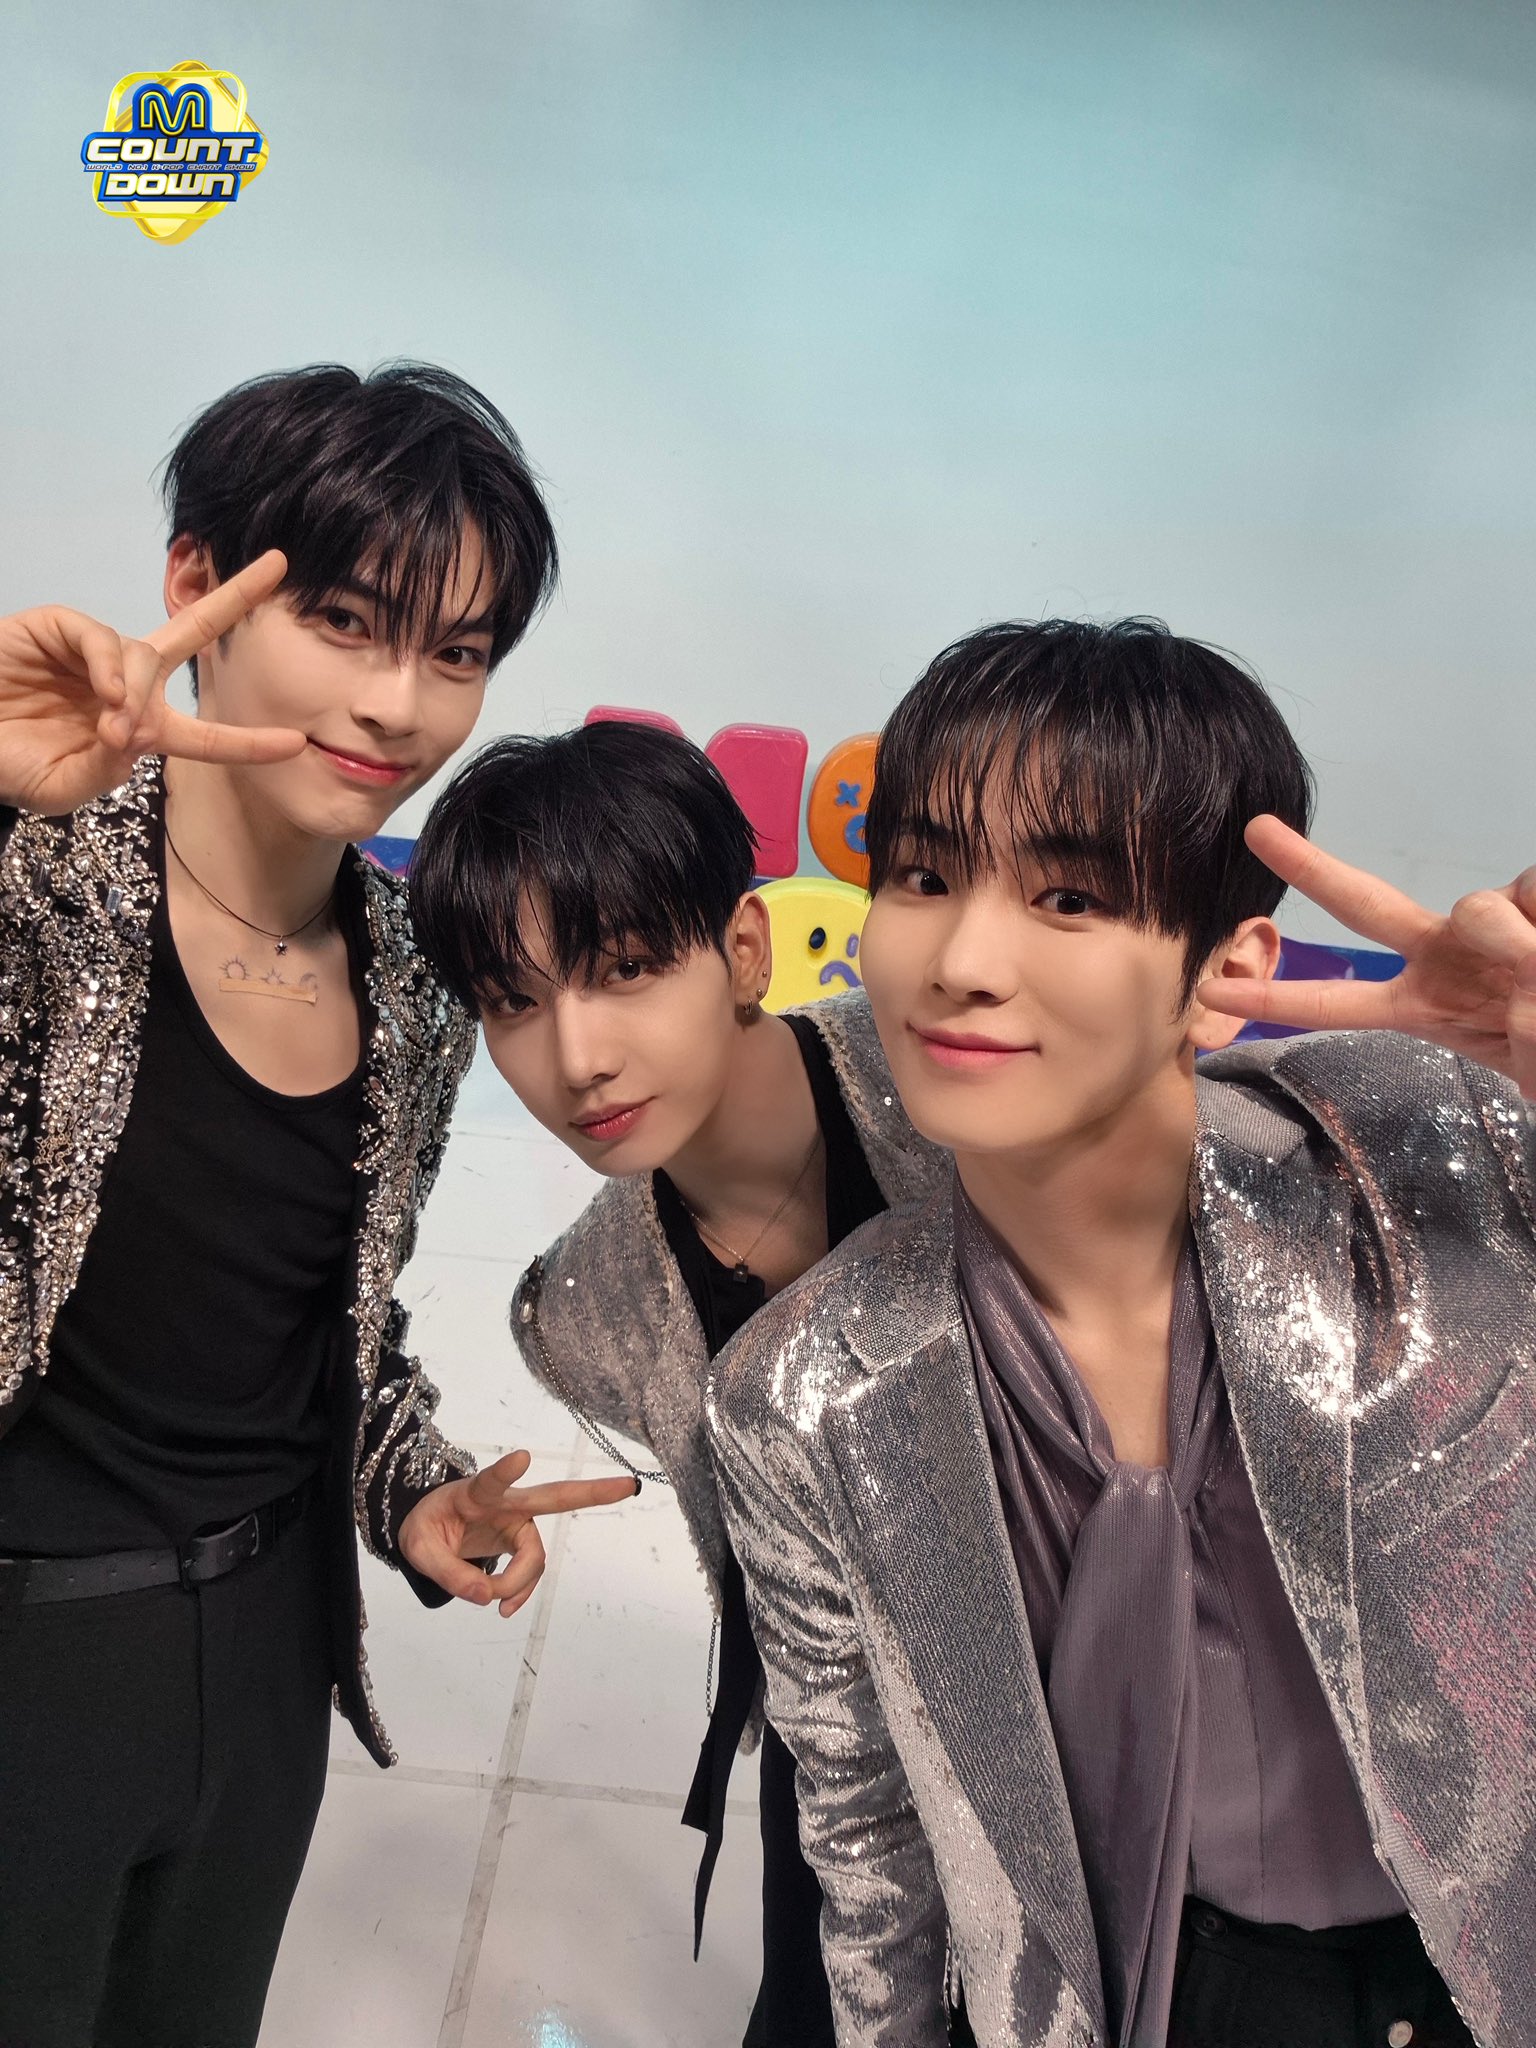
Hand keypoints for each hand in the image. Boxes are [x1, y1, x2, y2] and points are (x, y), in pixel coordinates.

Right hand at [0, 550, 306, 814]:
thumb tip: (134, 735)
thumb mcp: (61, 788)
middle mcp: (125, 682)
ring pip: (143, 654)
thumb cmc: (9, 765)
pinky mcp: (58, 628)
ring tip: (114, 727)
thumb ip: (102, 772)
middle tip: (279, 564)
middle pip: (193, 633)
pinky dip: (111, 664)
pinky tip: (108, 692)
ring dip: (138, 692)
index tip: (296, 743)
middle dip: (236, 596)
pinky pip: (101, 637)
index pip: (204, 735)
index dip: (247, 741)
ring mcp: (93, 652)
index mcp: (138, 729)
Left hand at [398, 1448, 638, 1617]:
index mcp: (475, 1494)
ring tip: (496, 1604)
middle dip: (592, 1493)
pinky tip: (505, 1608)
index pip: (492, 1480)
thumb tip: (485, 1598)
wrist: (429, 1530)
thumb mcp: (418, 1549)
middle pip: (554, 1498)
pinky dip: (519, 1593)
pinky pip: (531, 1572)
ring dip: (517, 1584)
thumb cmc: (425, 1527)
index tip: (522, 1457)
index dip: (505, 1470)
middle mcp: (506, 1504)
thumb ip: (448, 1573)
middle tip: (627, 1485)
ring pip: (536, 1556)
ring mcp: (518, 1523)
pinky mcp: (521, 1544)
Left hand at [1197, 815, 1535, 1098]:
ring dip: (1521, 950)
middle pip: (1365, 903)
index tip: (1208, 990)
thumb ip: (1520, 1033)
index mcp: (1425, 1005)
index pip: (1335, 1002)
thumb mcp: (1530, 1062)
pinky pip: (1533, 889)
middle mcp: (1444, 954)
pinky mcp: (1532, 891)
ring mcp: (1489, 920)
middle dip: (1308, 866)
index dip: (1273, 999)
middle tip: (1255, 827)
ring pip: (1478, 910)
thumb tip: (1516, 965)